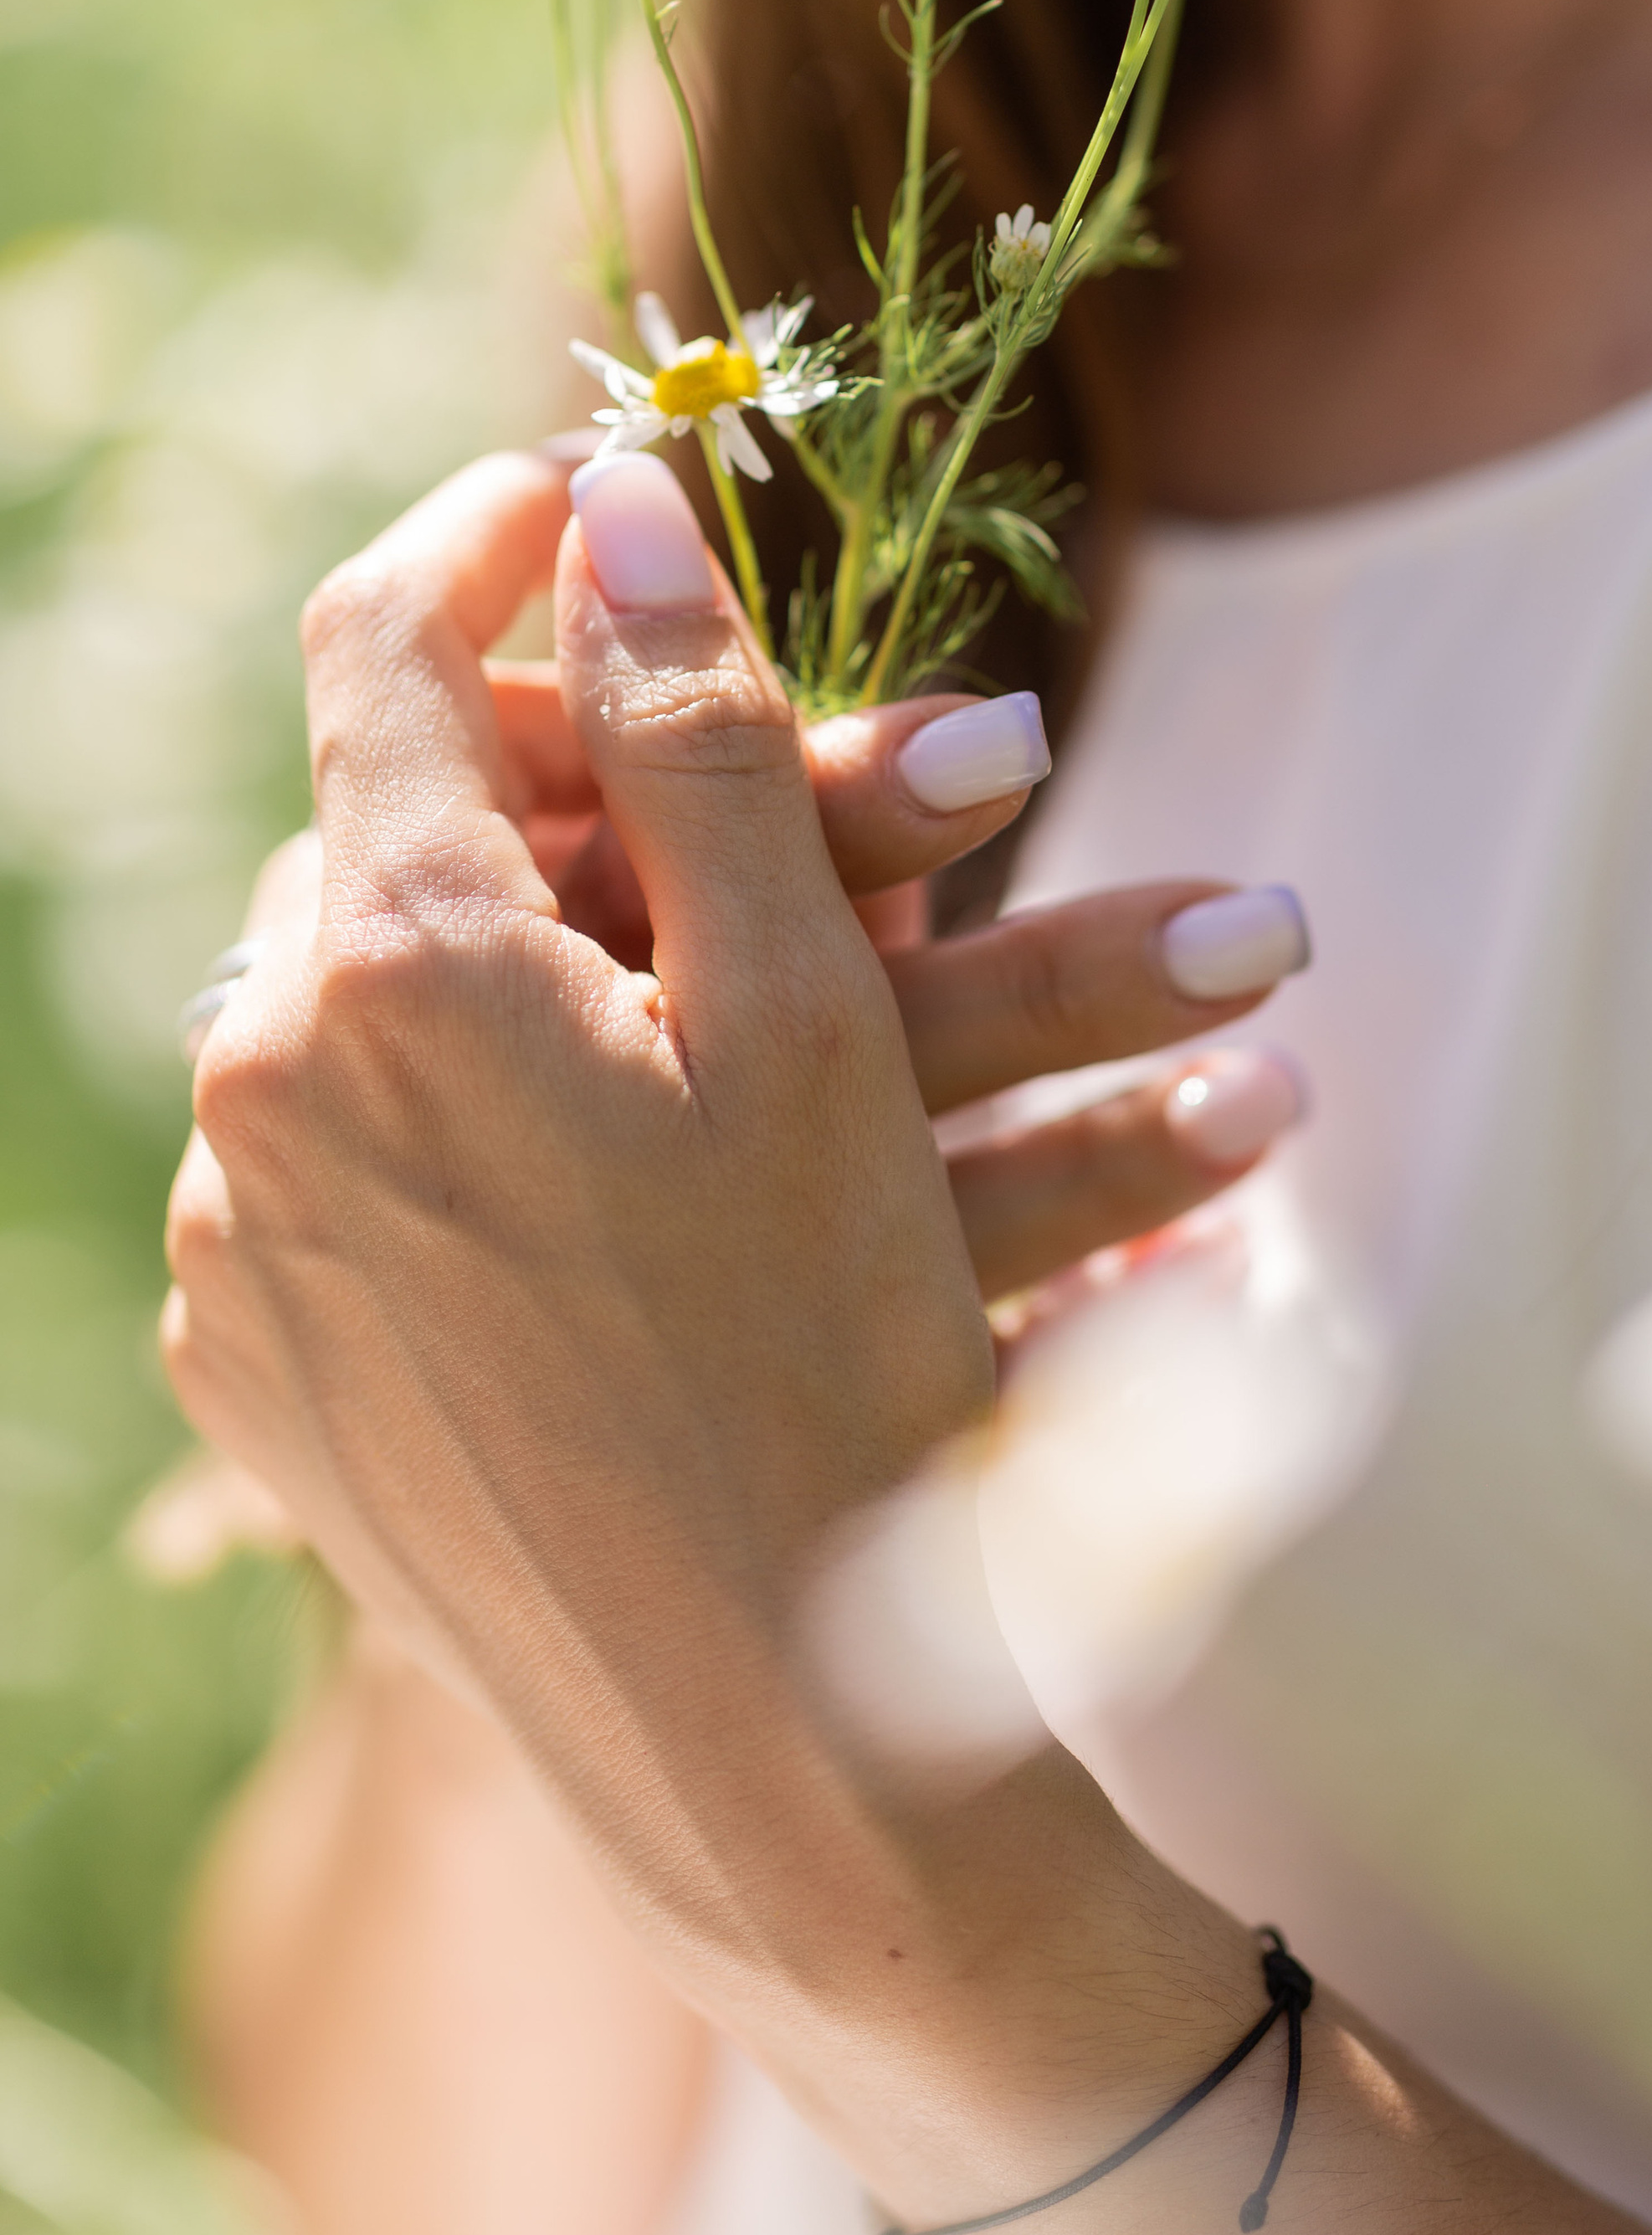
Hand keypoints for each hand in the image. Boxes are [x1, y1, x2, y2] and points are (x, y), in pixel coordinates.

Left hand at [190, 503, 1302, 1331]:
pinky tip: (585, 1178)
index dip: (487, 536)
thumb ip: (699, 735)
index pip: (380, 643)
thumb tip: (611, 502)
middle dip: (532, 784)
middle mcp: (256, 1091)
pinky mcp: (252, 1366)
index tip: (577, 492)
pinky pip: (320, 1152)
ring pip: (347, 994)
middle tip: (709, 812)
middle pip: (375, 828)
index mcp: (396, 973)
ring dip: (492, 954)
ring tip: (673, 1012)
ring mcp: (234, 1243)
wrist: (771, 1742)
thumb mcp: (810, 1017)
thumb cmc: (834, 1360)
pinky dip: (439, 1109)